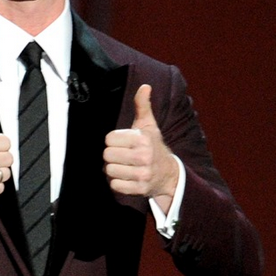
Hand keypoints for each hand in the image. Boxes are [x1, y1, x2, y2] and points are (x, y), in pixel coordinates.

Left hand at [103, 84, 178, 212]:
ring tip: (123, 166)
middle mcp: (144, 156)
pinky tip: (126, 177)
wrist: (169, 175)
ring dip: (113, 169)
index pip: (109, 139)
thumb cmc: (153, 146)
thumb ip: (143, 105)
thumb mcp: (149, 125)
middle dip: (112, 155)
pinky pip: (115, 185)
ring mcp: (142, 174)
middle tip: (122, 155)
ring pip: (109, 170)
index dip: (113, 141)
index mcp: (143, 138)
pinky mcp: (139, 189)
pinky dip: (117, 182)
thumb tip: (145, 86)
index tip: (123, 143)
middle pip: (107, 155)